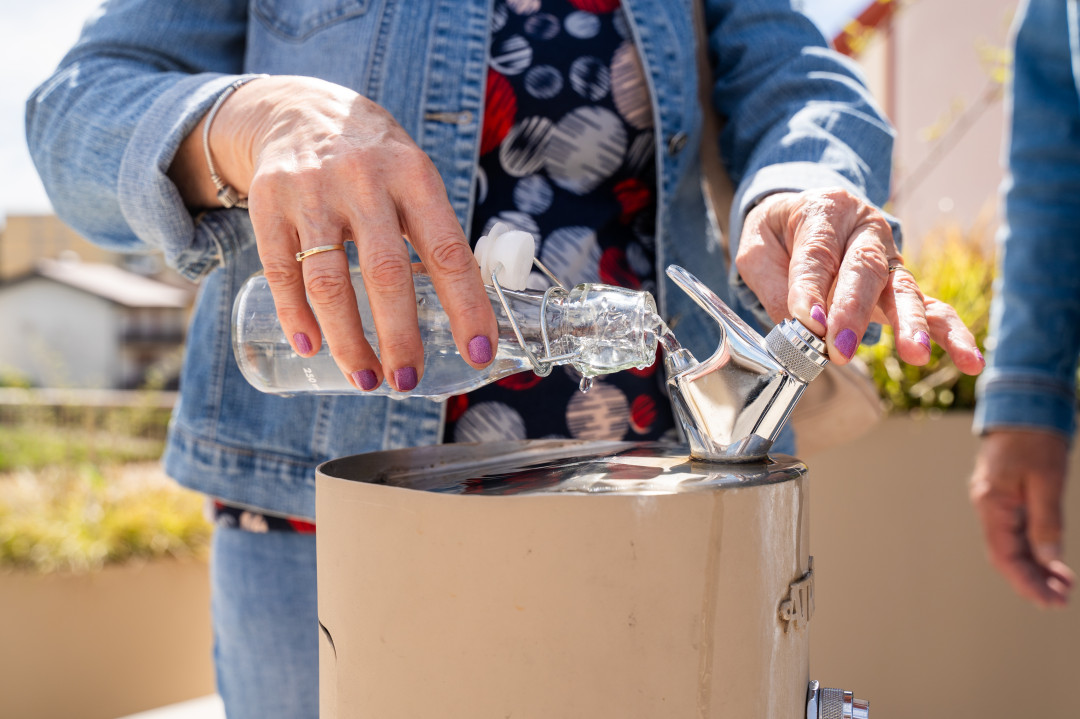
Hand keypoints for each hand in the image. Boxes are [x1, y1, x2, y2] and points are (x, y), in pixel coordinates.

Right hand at [171, 76, 495, 390]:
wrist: (300, 109)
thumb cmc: (375, 162)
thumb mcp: (414, 178)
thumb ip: (434, 235)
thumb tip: (470, 315)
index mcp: (414, 177)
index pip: (447, 250)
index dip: (466, 306)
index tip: (478, 352)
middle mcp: (364, 181)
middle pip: (385, 272)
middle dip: (400, 336)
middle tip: (408, 382)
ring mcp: (311, 191)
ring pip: (328, 280)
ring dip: (347, 340)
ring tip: (365, 380)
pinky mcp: (267, 203)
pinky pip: (280, 271)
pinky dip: (296, 316)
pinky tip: (311, 347)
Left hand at [736, 188, 983, 373]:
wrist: (800, 215)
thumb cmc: (778, 234)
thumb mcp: (757, 249)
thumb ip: (775, 286)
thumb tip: (801, 330)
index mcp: (825, 211)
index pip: (818, 253)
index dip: (811, 289)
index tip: (807, 323)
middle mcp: (865, 230)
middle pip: (864, 269)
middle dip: (853, 312)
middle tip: (841, 349)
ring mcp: (889, 257)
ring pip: (903, 289)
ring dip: (909, 324)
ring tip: (915, 353)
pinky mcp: (900, 284)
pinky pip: (931, 307)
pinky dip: (950, 333)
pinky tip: (969, 360)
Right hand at [970, 429, 1074, 606]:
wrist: (1024, 406)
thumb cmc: (1035, 439)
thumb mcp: (1047, 481)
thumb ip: (1046, 522)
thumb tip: (1049, 560)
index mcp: (992, 503)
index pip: (1004, 555)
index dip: (1026, 581)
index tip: (1050, 601)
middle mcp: (989, 506)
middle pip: (1007, 555)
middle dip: (1033, 580)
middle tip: (1062, 599)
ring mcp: (996, 503)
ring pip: (1013, 546)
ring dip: (1036, 568)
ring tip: (1063, 585)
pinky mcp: (1007, 498)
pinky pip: (1018, 533)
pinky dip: (1035, 550)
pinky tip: (1052, 562)